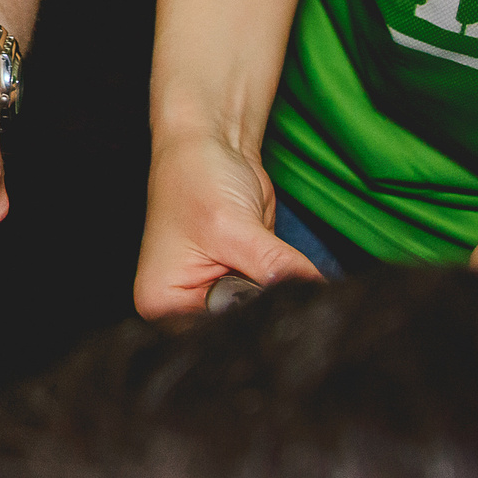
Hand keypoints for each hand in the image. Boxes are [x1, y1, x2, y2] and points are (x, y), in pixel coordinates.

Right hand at [133, 128, 321, 316]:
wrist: (210, 143)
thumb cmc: (195, 176)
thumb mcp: (232, 226)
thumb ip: (275, 267)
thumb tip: (314, 295)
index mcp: (162, 302)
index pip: (213, 334)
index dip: (248, 324)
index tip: (276, 303)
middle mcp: (183, 305)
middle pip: (237, 326)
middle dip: (266, 307)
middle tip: (278, 280)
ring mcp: (215, 292)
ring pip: (262, 311)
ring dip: (280, 291)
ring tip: (274, 263)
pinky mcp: (243, 277)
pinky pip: (275, 292)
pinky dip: (287, 279)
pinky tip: (286, 264)